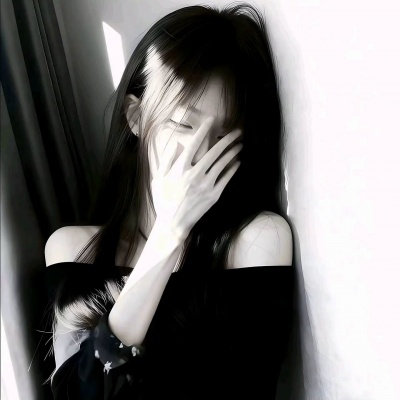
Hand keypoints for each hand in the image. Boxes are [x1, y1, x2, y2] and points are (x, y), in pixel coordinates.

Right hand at [151, 116, 242, 241]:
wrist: (173, 223)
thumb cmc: (163, 200)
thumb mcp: (158, 179)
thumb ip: (166, 160)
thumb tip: (176, 143)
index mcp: (180, 168)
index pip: (194, 144)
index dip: (203, 130)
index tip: (211, 120)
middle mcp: (195, 174)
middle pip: (214, 152)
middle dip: (227, 139)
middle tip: (237, 131)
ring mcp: (206, 185)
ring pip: (222, 164)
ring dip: (232, 152)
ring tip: (240, 144)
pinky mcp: (214, 195)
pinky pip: (226, 179)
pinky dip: (232, 169)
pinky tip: (238, 161)